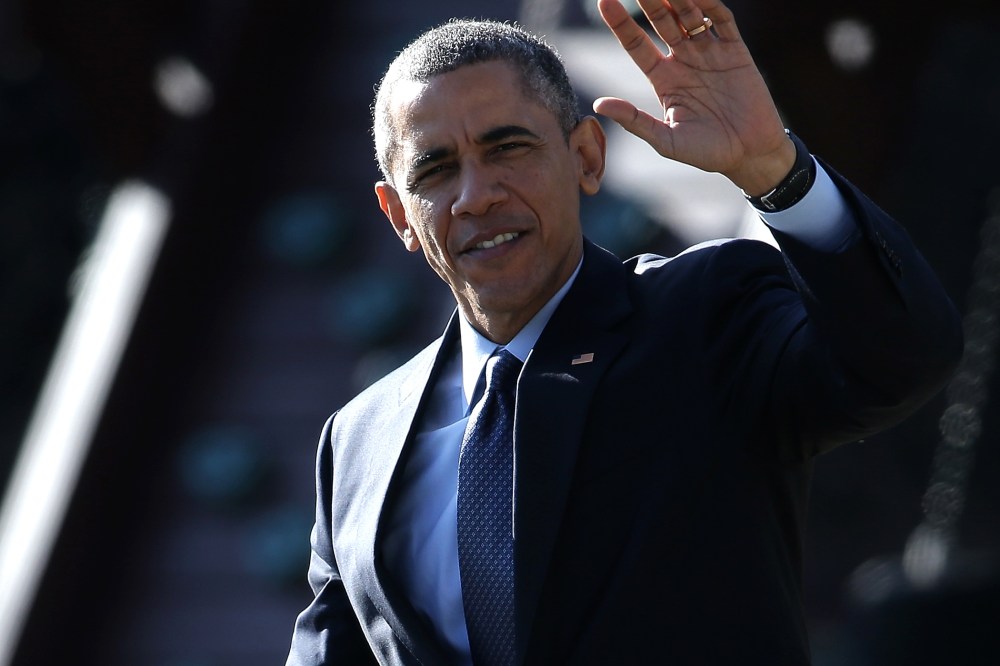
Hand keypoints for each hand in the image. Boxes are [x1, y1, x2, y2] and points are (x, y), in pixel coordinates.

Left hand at [593, 0, 793, 194]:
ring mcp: (710, 53)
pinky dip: (711, 5)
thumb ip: (634, 121)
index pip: (636, 44)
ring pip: (689, 15)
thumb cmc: (706, 152)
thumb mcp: (665, 140)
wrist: (749, 155)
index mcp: (663, 79)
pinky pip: (722, 21)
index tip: (604, 1)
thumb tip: (599, 104)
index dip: (620, 23)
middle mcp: (684, 60)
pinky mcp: (736, 52)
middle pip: (661, 22)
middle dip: (648, 1)